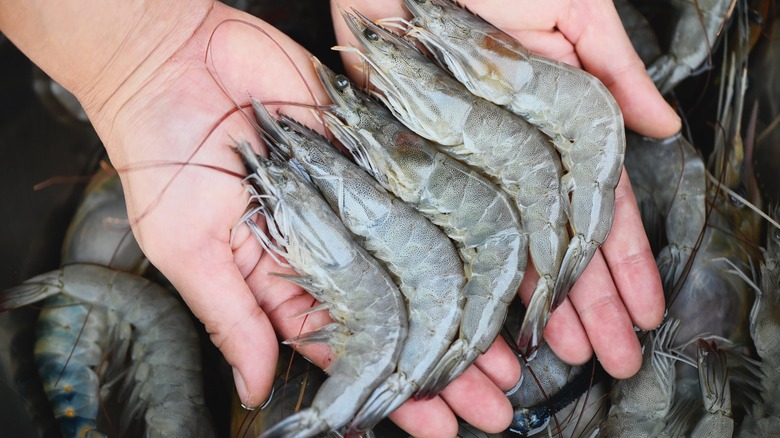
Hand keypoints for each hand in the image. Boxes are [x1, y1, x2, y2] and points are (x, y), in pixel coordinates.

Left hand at [331, 0, 680, 433]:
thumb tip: (665, 124)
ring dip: (542, 304)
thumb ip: (615, 69)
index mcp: (562, 124)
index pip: (602, 208)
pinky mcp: (424, 170)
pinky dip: (475, 276)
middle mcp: (519, 158)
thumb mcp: (573, 9)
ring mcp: (473, 170)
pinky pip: (453, 234)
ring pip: (514, 251)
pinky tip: (495, 316)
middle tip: (614, 356)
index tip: (643, 310)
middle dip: (591, 302)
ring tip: (569, 354)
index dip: (623, 262)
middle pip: (561, 244)